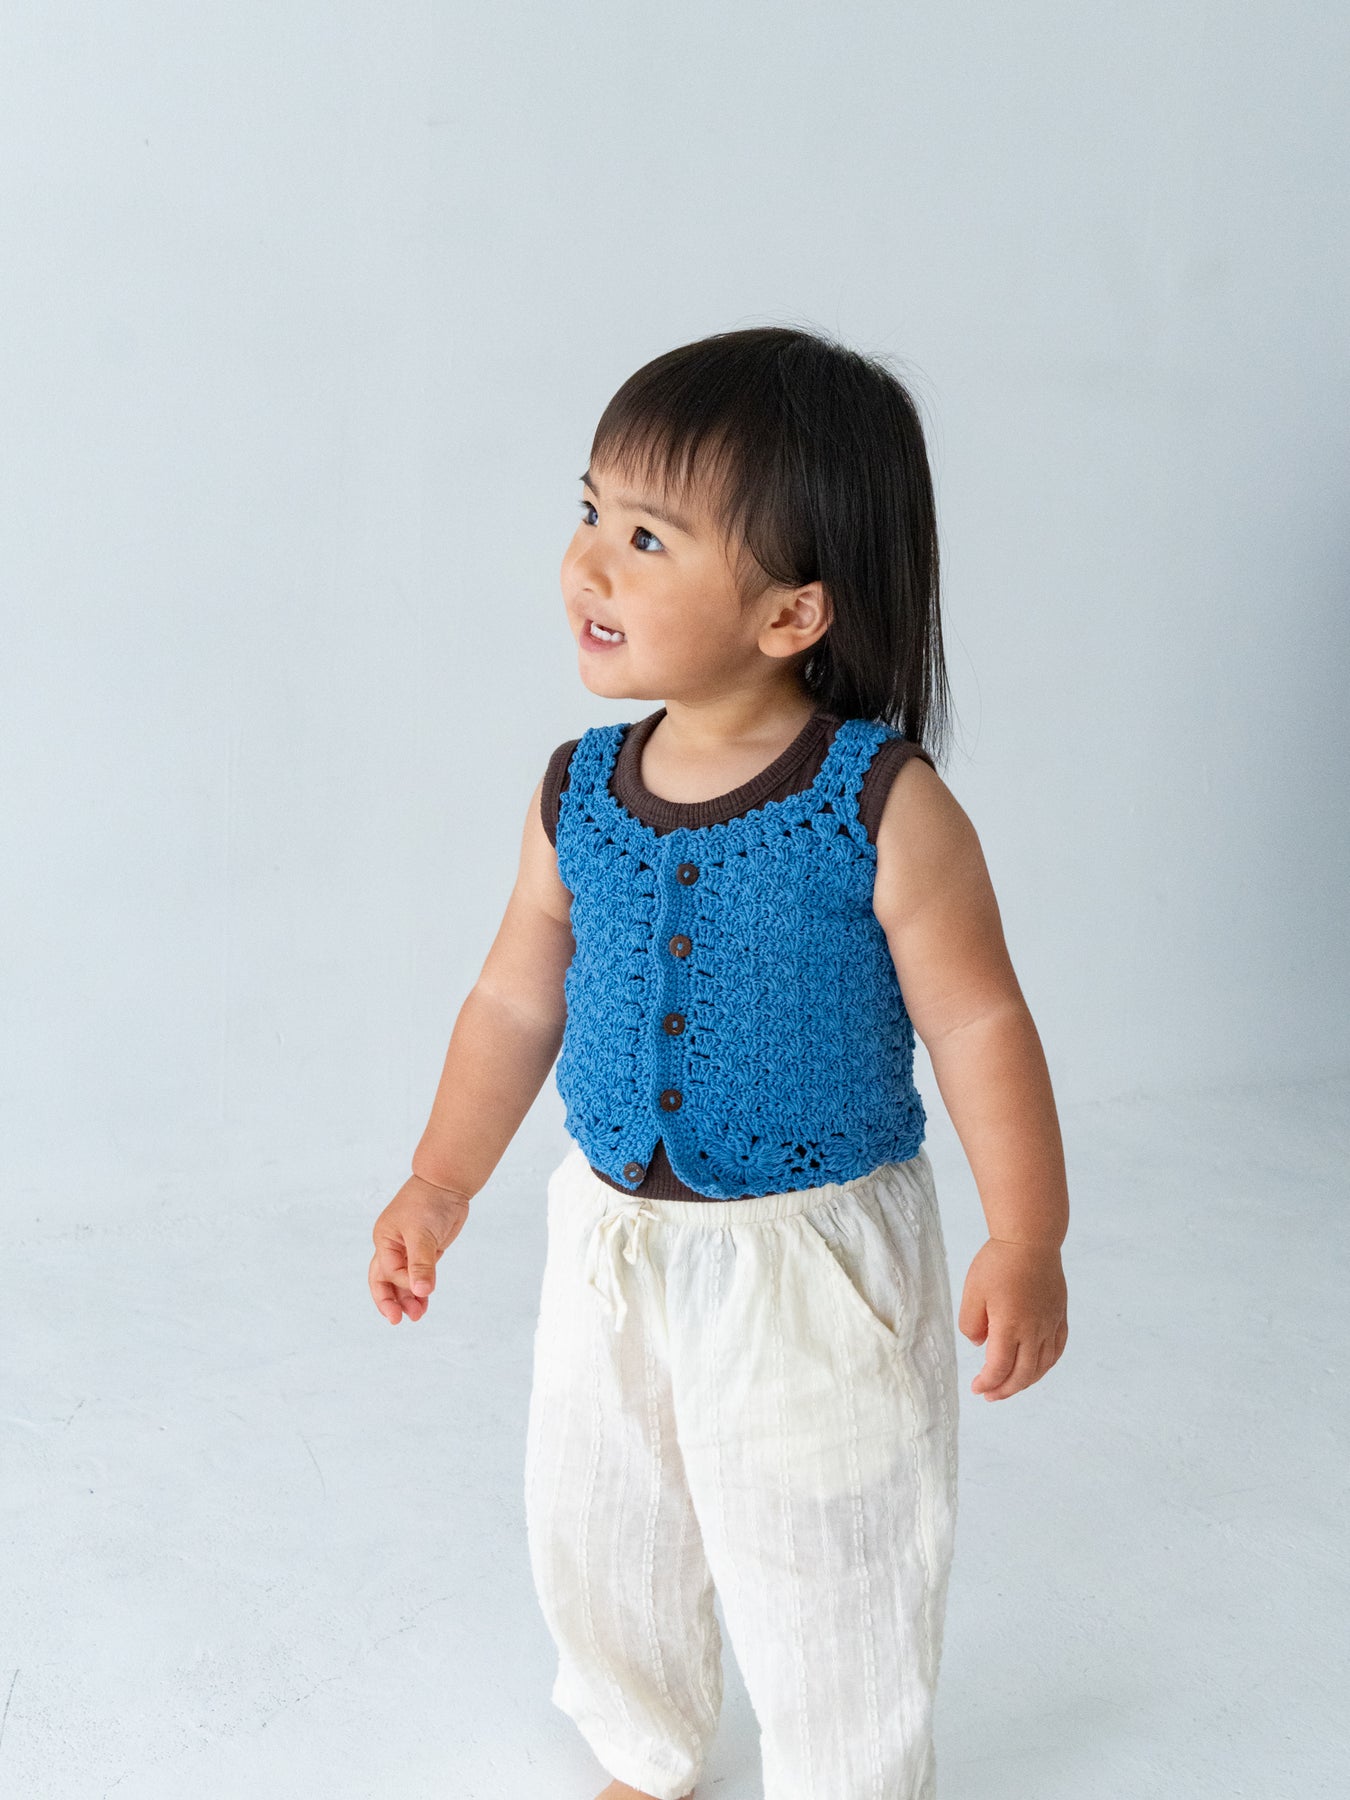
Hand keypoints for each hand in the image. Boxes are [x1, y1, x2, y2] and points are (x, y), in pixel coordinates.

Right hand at [368, 1174, 471, 1323]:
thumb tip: (421, 1291)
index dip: (403, 1284)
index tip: (422, 1287)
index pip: (388, 1272)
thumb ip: (421, 1264)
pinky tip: (425, 1301)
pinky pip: (419, 1275)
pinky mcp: (426, 1251)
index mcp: (384, 1240)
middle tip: (399, 1321)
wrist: (447, 1184)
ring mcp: (408, 1250)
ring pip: (403, 1281)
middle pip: (385, 1281)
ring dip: (409, 1298)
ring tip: (418, 1316)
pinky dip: (421, 1289)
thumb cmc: (428, 1202)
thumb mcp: (422, 1234)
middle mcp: (392, 1247)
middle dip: (392, 1301)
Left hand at [958, 1237, 1067, 1400]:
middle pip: (1023, 1374)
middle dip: (1005, 1390)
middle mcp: (1034, 1330)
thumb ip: (971, 1323)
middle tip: (990, 1395)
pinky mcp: (1060, 1315)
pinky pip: (1057, 1350)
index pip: (1000, 1368)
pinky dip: (1046, 1365)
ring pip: (1042, 1366)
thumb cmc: (997, 1262)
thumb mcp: (972, 1292)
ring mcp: (1050, 1324)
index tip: (977, 1388)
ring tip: (1011, 1386)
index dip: (988, 1383)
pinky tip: (1037, 1368)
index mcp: (1010, 1326)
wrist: (1031, 1239)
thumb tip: (981, 1344)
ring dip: (1026, 1381)